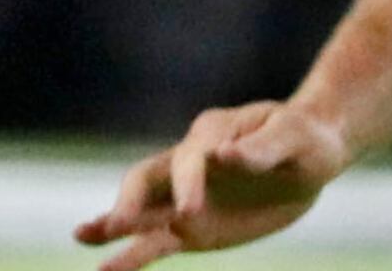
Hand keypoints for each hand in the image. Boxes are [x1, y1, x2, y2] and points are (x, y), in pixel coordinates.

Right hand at [76, 101, 349, 269]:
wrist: (310, 154)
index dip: (188, 184)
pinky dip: (130, 253)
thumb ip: (261, 148)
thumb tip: (224, 156)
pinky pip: (155, 241)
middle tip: (120, 224)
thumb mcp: (294, 137)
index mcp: (211, 134)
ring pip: (140, 211)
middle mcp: (188, 163)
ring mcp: (184, 196)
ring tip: (81, 237)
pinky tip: (105, 268)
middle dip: (131, 201)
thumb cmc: (304, 138)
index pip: (190, 159)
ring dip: (112, 224)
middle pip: (146, 178)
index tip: (191, 212)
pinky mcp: (191, 227)